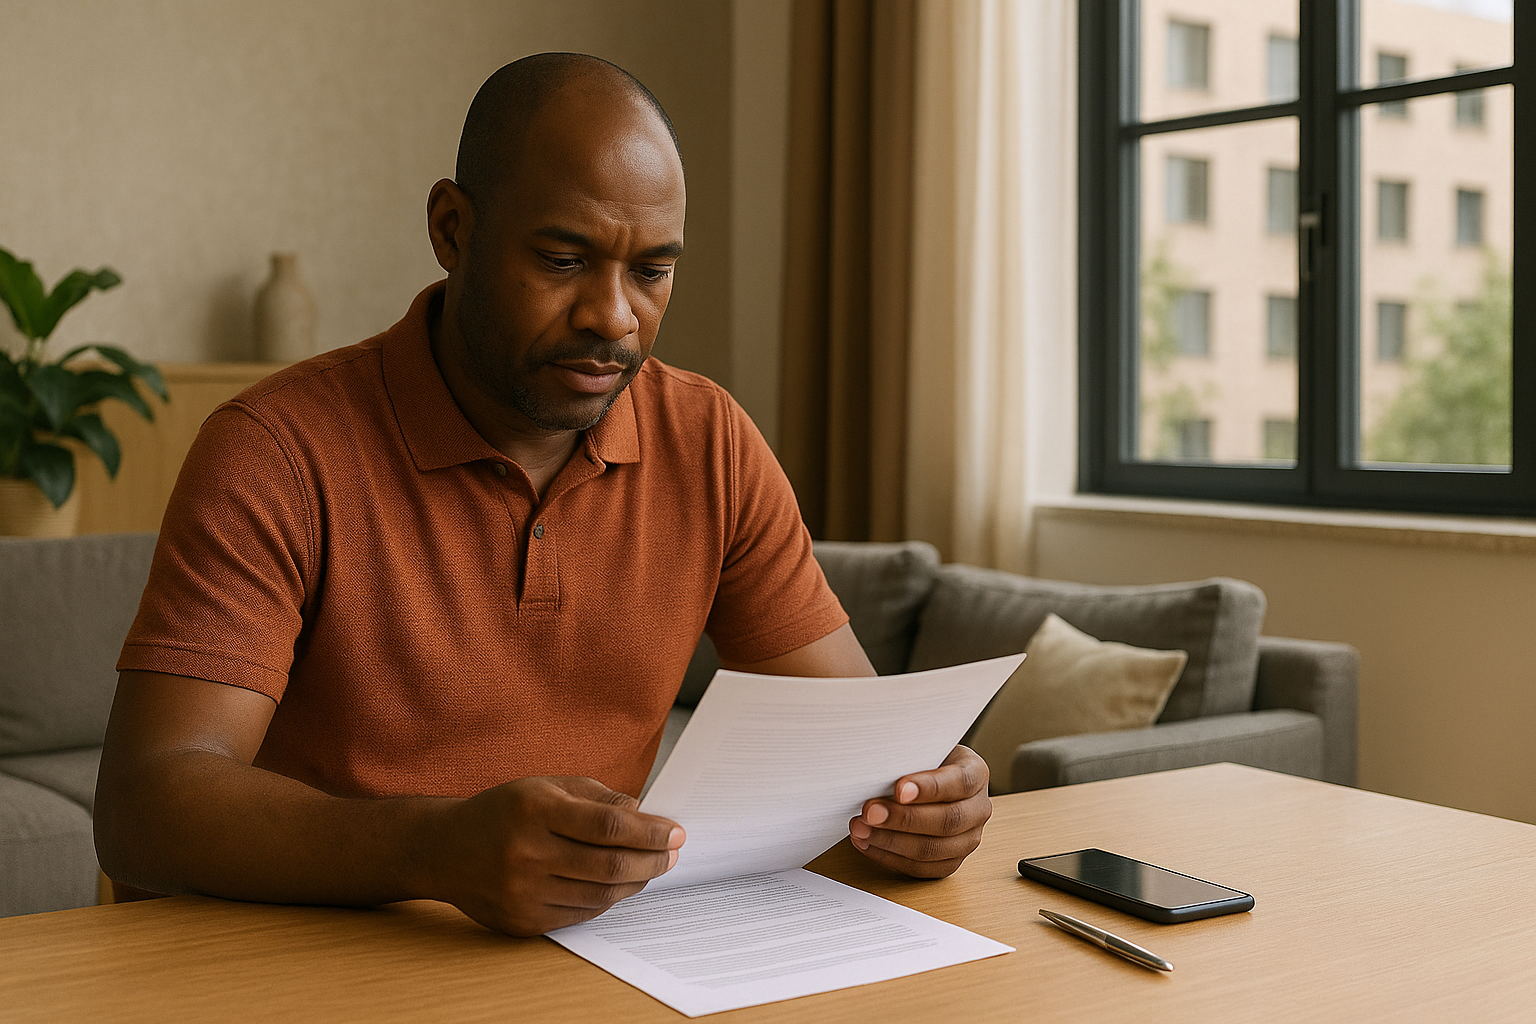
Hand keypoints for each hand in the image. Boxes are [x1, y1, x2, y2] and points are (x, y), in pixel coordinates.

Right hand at [428, 776, 684, 935]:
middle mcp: (527, 852)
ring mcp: (523, 891)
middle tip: (673, 853)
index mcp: (536, 809)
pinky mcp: (522, 920)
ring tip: (651, 867)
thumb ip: (597, 797)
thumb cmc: (503, 811)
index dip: (650, 831)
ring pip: (601, 894)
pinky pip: (581, 913)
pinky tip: (618, 884)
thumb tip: (644, 814)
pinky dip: (608, 898)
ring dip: (636, 881)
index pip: (609, 825)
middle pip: (610, 864)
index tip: (675, 832)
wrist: (443, 849)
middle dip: (653, 860)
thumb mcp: (546, 785)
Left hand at [847, 745, 990, 878]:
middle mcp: (978, 809)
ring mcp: (967, 839)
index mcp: (976, 774)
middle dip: (903, 819)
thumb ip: (909, 759)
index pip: (959, 782)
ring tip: (860, 829)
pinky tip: (867, 843)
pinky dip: (889, 857)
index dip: (929, 788)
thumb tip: (875, 768)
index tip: (899, 790)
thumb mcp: (923, 749)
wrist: (929, 778)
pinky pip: (921, 868)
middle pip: (947, 821)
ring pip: (933, 850)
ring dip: (891, 841)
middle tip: (870, 812)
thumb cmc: (923, 760)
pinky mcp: (950, 861)